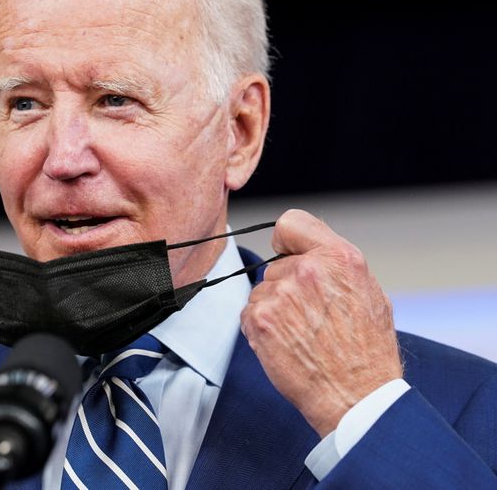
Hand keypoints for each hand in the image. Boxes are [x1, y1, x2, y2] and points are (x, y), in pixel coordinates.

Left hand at [240, 209, 402, 436]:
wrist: (356, 396)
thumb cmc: (367, 351)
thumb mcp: (369, 292)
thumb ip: (336, 265)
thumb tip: (309, 253)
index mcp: (339, 258)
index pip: (291, 222)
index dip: (288, 241)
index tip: (290, 255)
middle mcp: (307, 270)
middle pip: (276, 265)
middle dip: (287, 285)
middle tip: (311, 315)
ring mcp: (280, 294)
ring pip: (263, 291)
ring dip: (274, 309)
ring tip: (302, 334)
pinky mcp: (260, 319)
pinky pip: (250, 313)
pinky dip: (262, 328)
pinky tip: (287, 344)